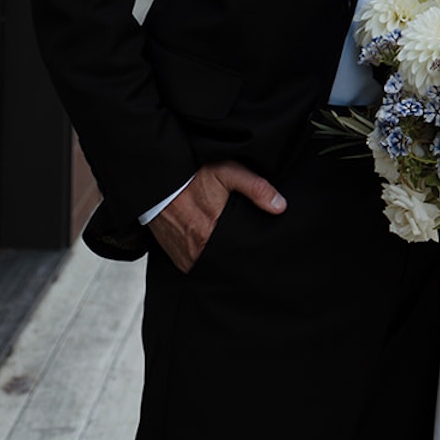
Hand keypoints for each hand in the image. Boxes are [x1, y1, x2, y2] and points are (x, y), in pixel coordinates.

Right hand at [150, 161, 285, 272]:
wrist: (158, 181)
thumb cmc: (192, 175)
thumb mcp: (227, 172)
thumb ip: (255, 188)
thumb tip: (281, 206)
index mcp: (211, 234)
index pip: (240, 254)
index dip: (251, 253)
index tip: (261, 252)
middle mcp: (196, 250)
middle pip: (227, 263)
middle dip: (239, 258)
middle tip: (250, 251)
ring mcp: (185, 257)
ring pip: (212, 267)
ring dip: (221, 260)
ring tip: (232, 249)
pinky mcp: (177, 257)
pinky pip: (197, 265)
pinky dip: (206, 260)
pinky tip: (214, 249)